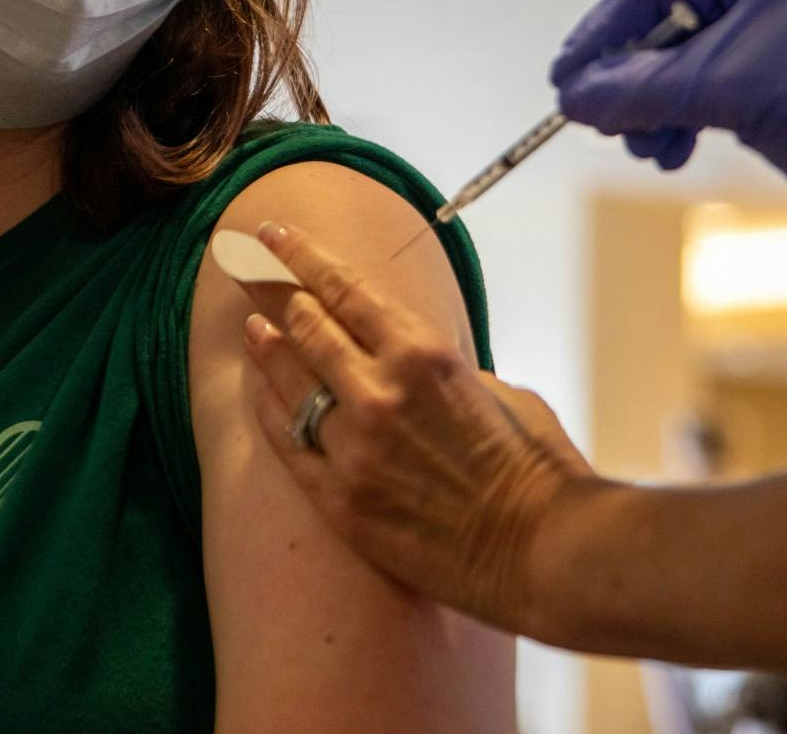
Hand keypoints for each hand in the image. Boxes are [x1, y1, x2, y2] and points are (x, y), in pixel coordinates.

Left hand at [235, 221, 594, 636]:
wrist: (542, 552)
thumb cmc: (536, 469)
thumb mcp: (499, 390)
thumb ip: (443, 371)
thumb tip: (411, 366)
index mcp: (423, 354)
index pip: (343, 289)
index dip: (301, 257)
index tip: (273, 234)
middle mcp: (379, 392)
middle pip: (305, 325)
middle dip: (269, 288)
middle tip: (244, 267)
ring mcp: (353, 447)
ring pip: (289, 381)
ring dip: (266, 347)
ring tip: (250, 327)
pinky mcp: (340, 500)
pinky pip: (287, 443)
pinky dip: (269, 410)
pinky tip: (259, 391)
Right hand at [550, 0, 786, 187]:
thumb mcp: (727, 85)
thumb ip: (645, 88)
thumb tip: (577, 97)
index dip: (605, 29)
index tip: (569, 76)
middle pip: (661, 31)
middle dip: (628, 80)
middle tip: (601, 118)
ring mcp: (763, 47)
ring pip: (676, 72)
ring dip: (648, 112)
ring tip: (647, 144)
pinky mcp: (767, 92)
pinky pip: (699, 102)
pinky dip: (677, 126)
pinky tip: (672, 150)